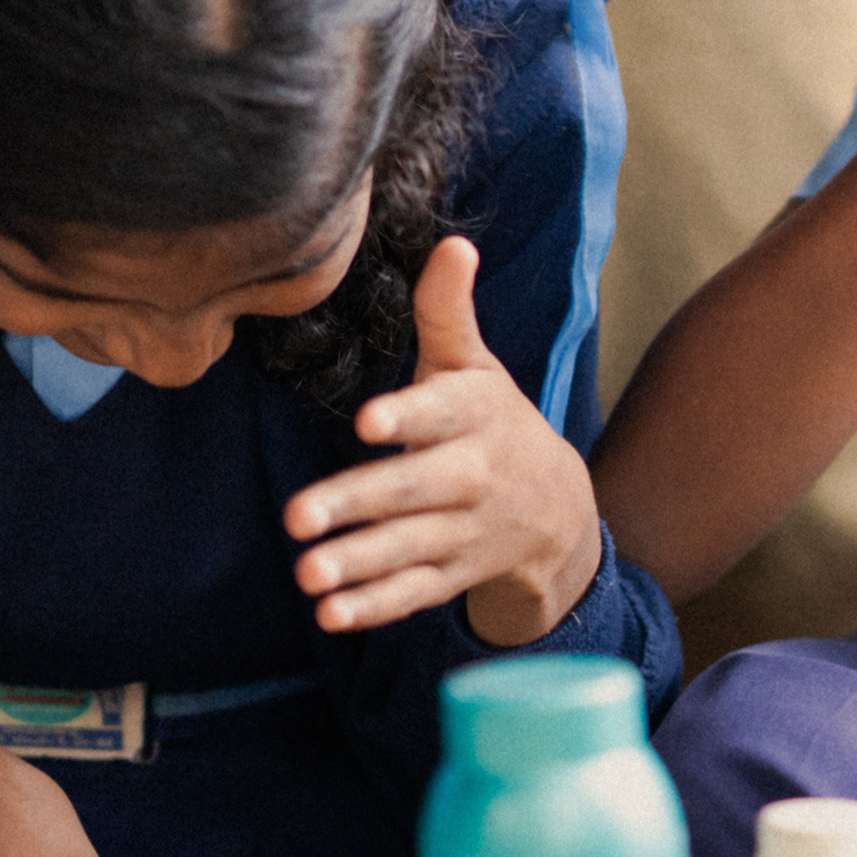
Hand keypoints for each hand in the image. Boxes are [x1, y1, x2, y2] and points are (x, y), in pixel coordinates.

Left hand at [284, 236, 600, 645]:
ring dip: (359, 563)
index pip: (440, 414)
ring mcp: (464, 530)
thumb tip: (453, 242)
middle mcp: (472, 474)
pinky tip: (332, 614)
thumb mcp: (474, 366)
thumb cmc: (492, 421)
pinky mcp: (454, 573)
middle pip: (413, 489)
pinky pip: (416, 593)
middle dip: (358, 503)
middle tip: (297, 516)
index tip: (368, 422)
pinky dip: (377, 606)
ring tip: (308, 575)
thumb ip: (449, 311)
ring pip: (409, 547)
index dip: (407, 417)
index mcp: (474, 415)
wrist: (559, 507)